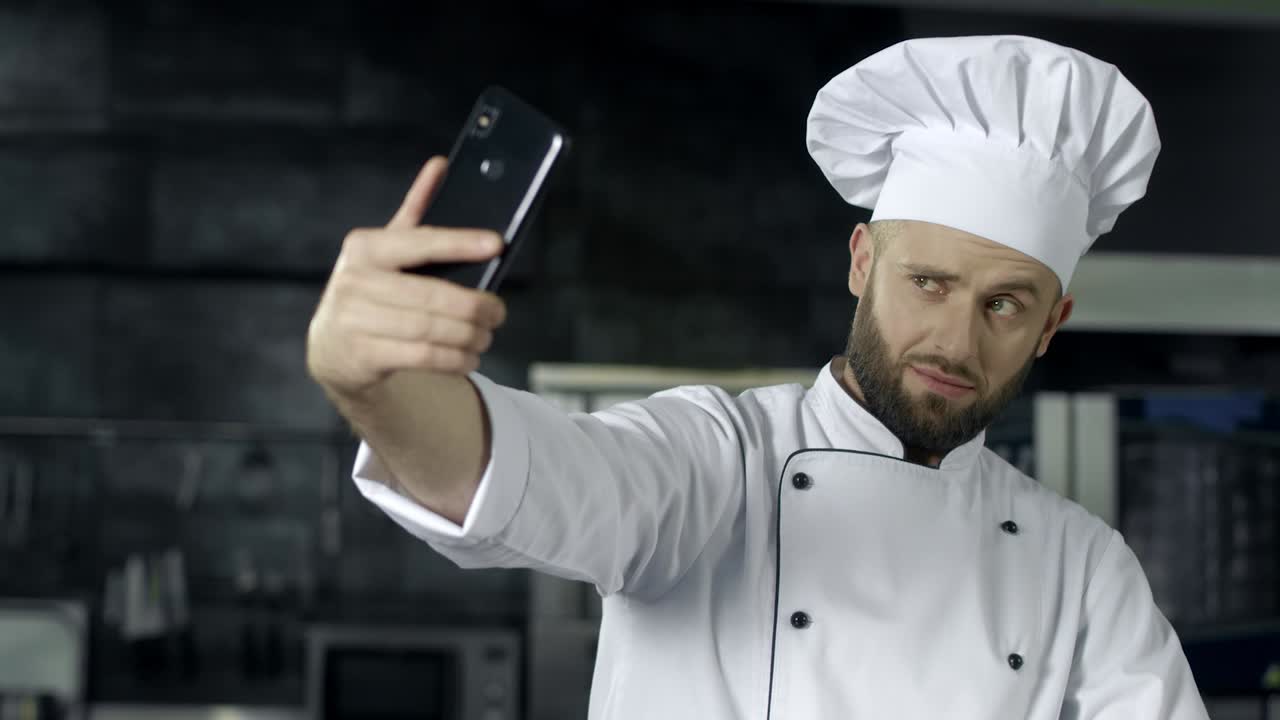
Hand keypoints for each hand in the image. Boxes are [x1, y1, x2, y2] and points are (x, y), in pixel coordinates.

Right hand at [307, 156, 507, 396]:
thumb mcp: (387, 251)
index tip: (497, 244)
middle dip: (475, 306)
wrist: (332, 347)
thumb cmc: (372, 290)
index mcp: (365, 247)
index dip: (460, 242)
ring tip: (486, 336)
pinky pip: (422, 356)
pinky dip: (453, 358)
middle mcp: (355, 281)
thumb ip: (414, 212)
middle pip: (432, 295)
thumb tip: (440, 166)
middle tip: (498, 312)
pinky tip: (469, 356)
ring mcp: (354, 320)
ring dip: (469, 336)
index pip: (420, 241)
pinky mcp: (362, 356)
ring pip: (430, 329)